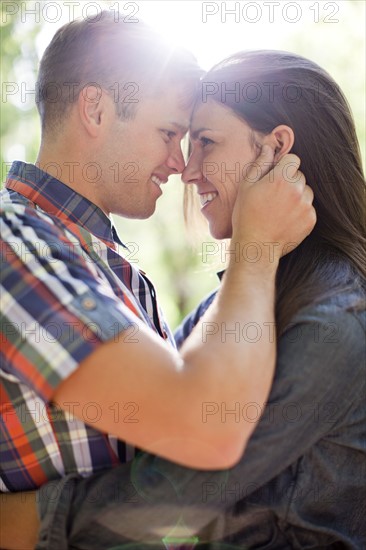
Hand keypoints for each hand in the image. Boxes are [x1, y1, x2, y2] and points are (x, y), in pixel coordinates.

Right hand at [231, 145, 315, 261]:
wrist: (256, 246)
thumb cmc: (246, 216)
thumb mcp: (246, 186)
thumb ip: (259, 164)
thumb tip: (268, 147)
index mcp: (281, 178)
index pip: (293, 159)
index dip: (283, 166)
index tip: (275, 176)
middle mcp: (297, 189)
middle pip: (300, 175)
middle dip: (289, 181)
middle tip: (273, 196)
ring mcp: (306, 205)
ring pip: (306, 191)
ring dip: (297, 195)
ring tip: (280, 208)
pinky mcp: (310, 219)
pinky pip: (309, 208)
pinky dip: (300, 211)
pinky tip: (285, 218)